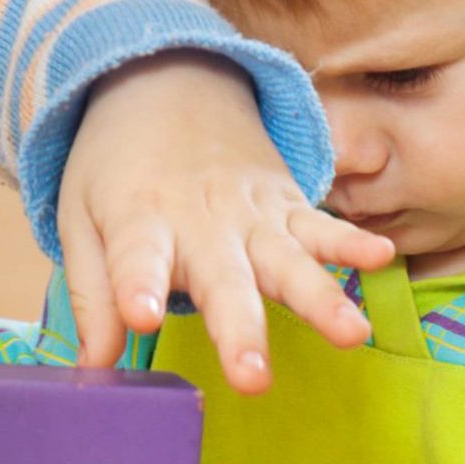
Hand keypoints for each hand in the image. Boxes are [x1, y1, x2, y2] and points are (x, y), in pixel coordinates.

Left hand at [57, 50, 394, 393]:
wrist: (166, 83)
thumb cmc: (117, 169)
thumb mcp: (82, 220)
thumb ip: (91, 295)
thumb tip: (94, 368)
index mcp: (139, 222)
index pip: (136, 258)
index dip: (135, 287)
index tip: (141, 318)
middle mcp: (200, 221)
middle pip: (223, 279)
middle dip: (240, 329)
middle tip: (252, 379)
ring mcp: (250, 213)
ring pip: (288, 259)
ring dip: (319, 298)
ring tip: (351, 335)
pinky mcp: (286, 205)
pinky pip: (322, 224)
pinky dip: (352, 241)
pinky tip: (382, 257)